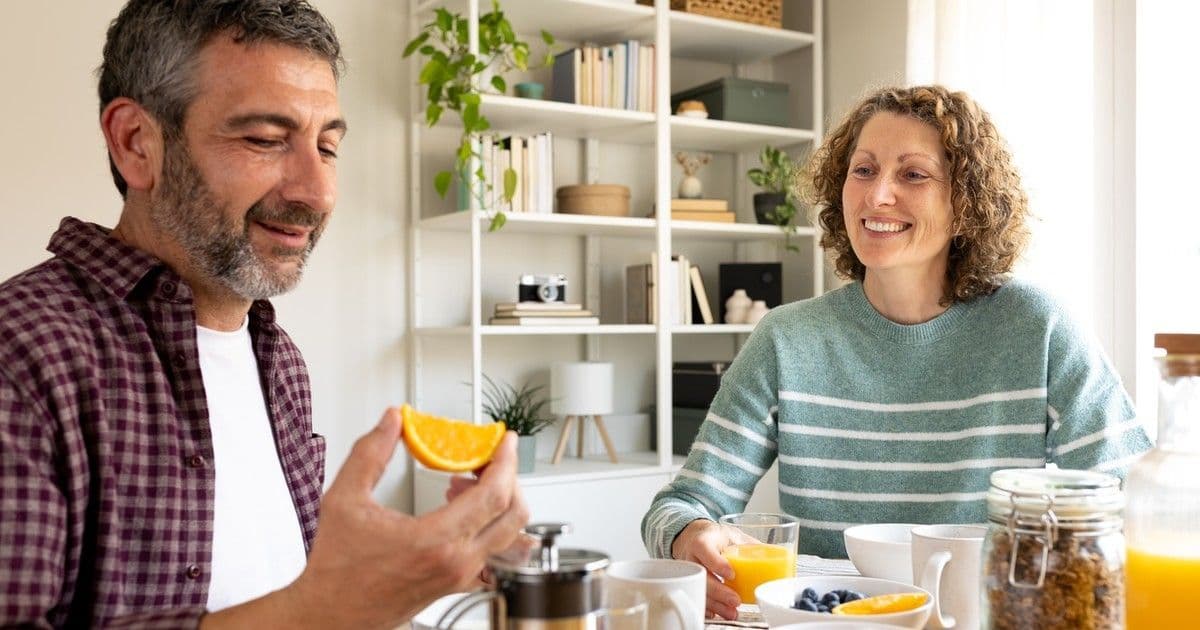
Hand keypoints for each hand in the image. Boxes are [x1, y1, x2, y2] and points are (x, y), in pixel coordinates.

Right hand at [285, 408, 529, 628]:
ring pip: (508, 535)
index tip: (505, 441)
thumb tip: (392, 422)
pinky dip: (489, 526)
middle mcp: (457, 562)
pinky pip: (493, 553)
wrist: (330, 614)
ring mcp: (460, 577)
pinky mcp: (457, 585)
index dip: (505, 461)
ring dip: (498, 502)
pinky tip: (460, 511)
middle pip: (514, 514)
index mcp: (436, 540)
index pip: (494, 495)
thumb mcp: (343, 500)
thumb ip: (370, 454)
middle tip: (488, 457)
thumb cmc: (335, 569)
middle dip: (508, 477)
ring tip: (466, 482)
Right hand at [671, 519, 756, 619]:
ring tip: (731, 612)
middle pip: (701, 575)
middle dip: (718, 591)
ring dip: (715, 604)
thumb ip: (750, 545)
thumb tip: (777, 556)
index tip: (731, 574)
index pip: (704, 549)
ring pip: (698, 590)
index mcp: (703, 540)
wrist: (693, 538)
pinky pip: (696, 598)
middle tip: (735, 600)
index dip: (717, 563)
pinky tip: (719, 613)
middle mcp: (692, 556)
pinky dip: (708, 608)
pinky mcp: (690, 584)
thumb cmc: (714, 537)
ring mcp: (689, 572)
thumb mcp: (731, 534)